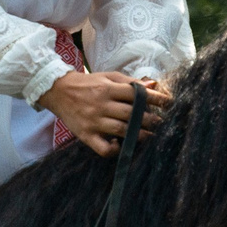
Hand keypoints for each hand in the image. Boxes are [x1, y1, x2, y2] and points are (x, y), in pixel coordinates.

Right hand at [36, 72, 172, 155]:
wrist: (58, 91)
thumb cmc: (87, 84)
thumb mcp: (107, 77)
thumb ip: (129, 82)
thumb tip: (152, 84)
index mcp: (108, 88)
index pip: (136, 94)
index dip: (155, 99)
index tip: (169, 103)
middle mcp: (101, 105)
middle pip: (131, 114)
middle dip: (151, 119)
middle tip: (162, 123)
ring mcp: (93, 121)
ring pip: (121, 131)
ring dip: (139, 135)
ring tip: (151, 135)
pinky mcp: (85, 135)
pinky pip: (102, 148)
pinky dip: (113, 149)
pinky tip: (120, 146)